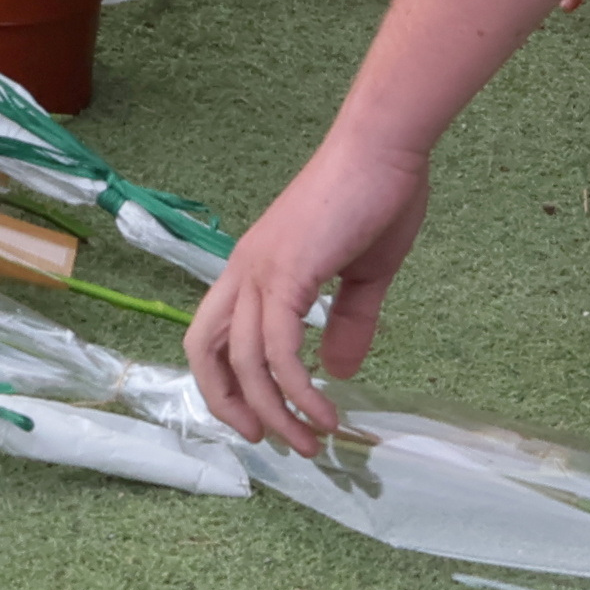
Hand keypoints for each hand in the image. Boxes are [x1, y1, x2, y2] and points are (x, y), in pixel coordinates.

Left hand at [186, 122, 432, 452]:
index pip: (214, 336)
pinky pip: (279, 348)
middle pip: (205, 351)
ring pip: (244, 360)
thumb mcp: (364, 275)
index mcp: (253, 268)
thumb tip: (337, 372)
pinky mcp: (286, 273)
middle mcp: (244, 270)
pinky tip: (325, 410)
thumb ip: (348, 321)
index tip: (263, 419)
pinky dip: (298, 388)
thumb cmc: (376, 197)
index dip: (227, 383)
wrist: (384, 148)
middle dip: (230, 405)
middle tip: (272, 441)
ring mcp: (259, 270)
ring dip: (275, 411)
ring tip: (310, 440)